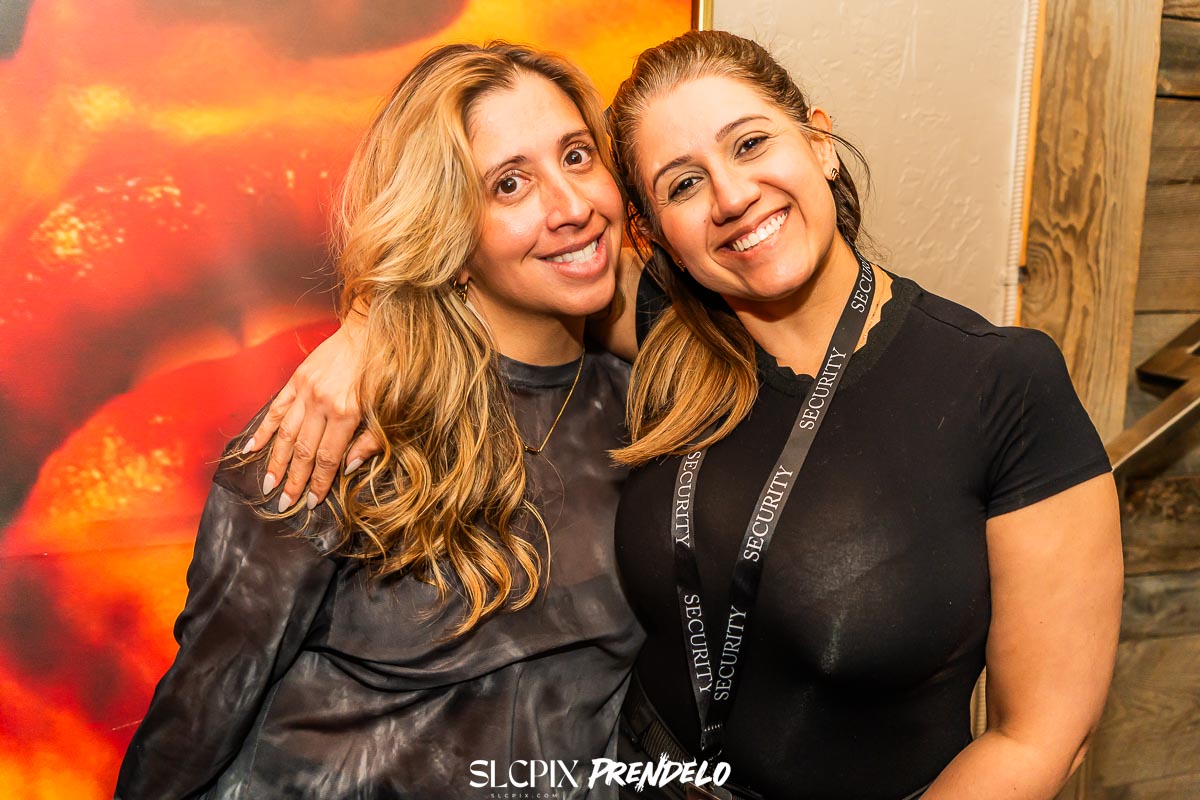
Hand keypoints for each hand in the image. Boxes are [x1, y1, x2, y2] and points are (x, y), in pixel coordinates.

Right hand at [244, 318, 379, 508]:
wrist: (372, 328)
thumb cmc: (386, 369)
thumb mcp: (388, 406)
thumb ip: (371, 439)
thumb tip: (349, 467)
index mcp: (347, 412)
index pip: (328, 458)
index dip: (319, 483)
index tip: (310, 502)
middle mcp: (322, 403)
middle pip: (303, 451)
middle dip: (293, 480)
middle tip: (283, 504)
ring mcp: (306, 390)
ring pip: (285, 433)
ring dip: (275, 462)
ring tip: (268, 485)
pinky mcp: (297, 378)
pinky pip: (276, 408)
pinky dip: (263, 429)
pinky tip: (252, 448)